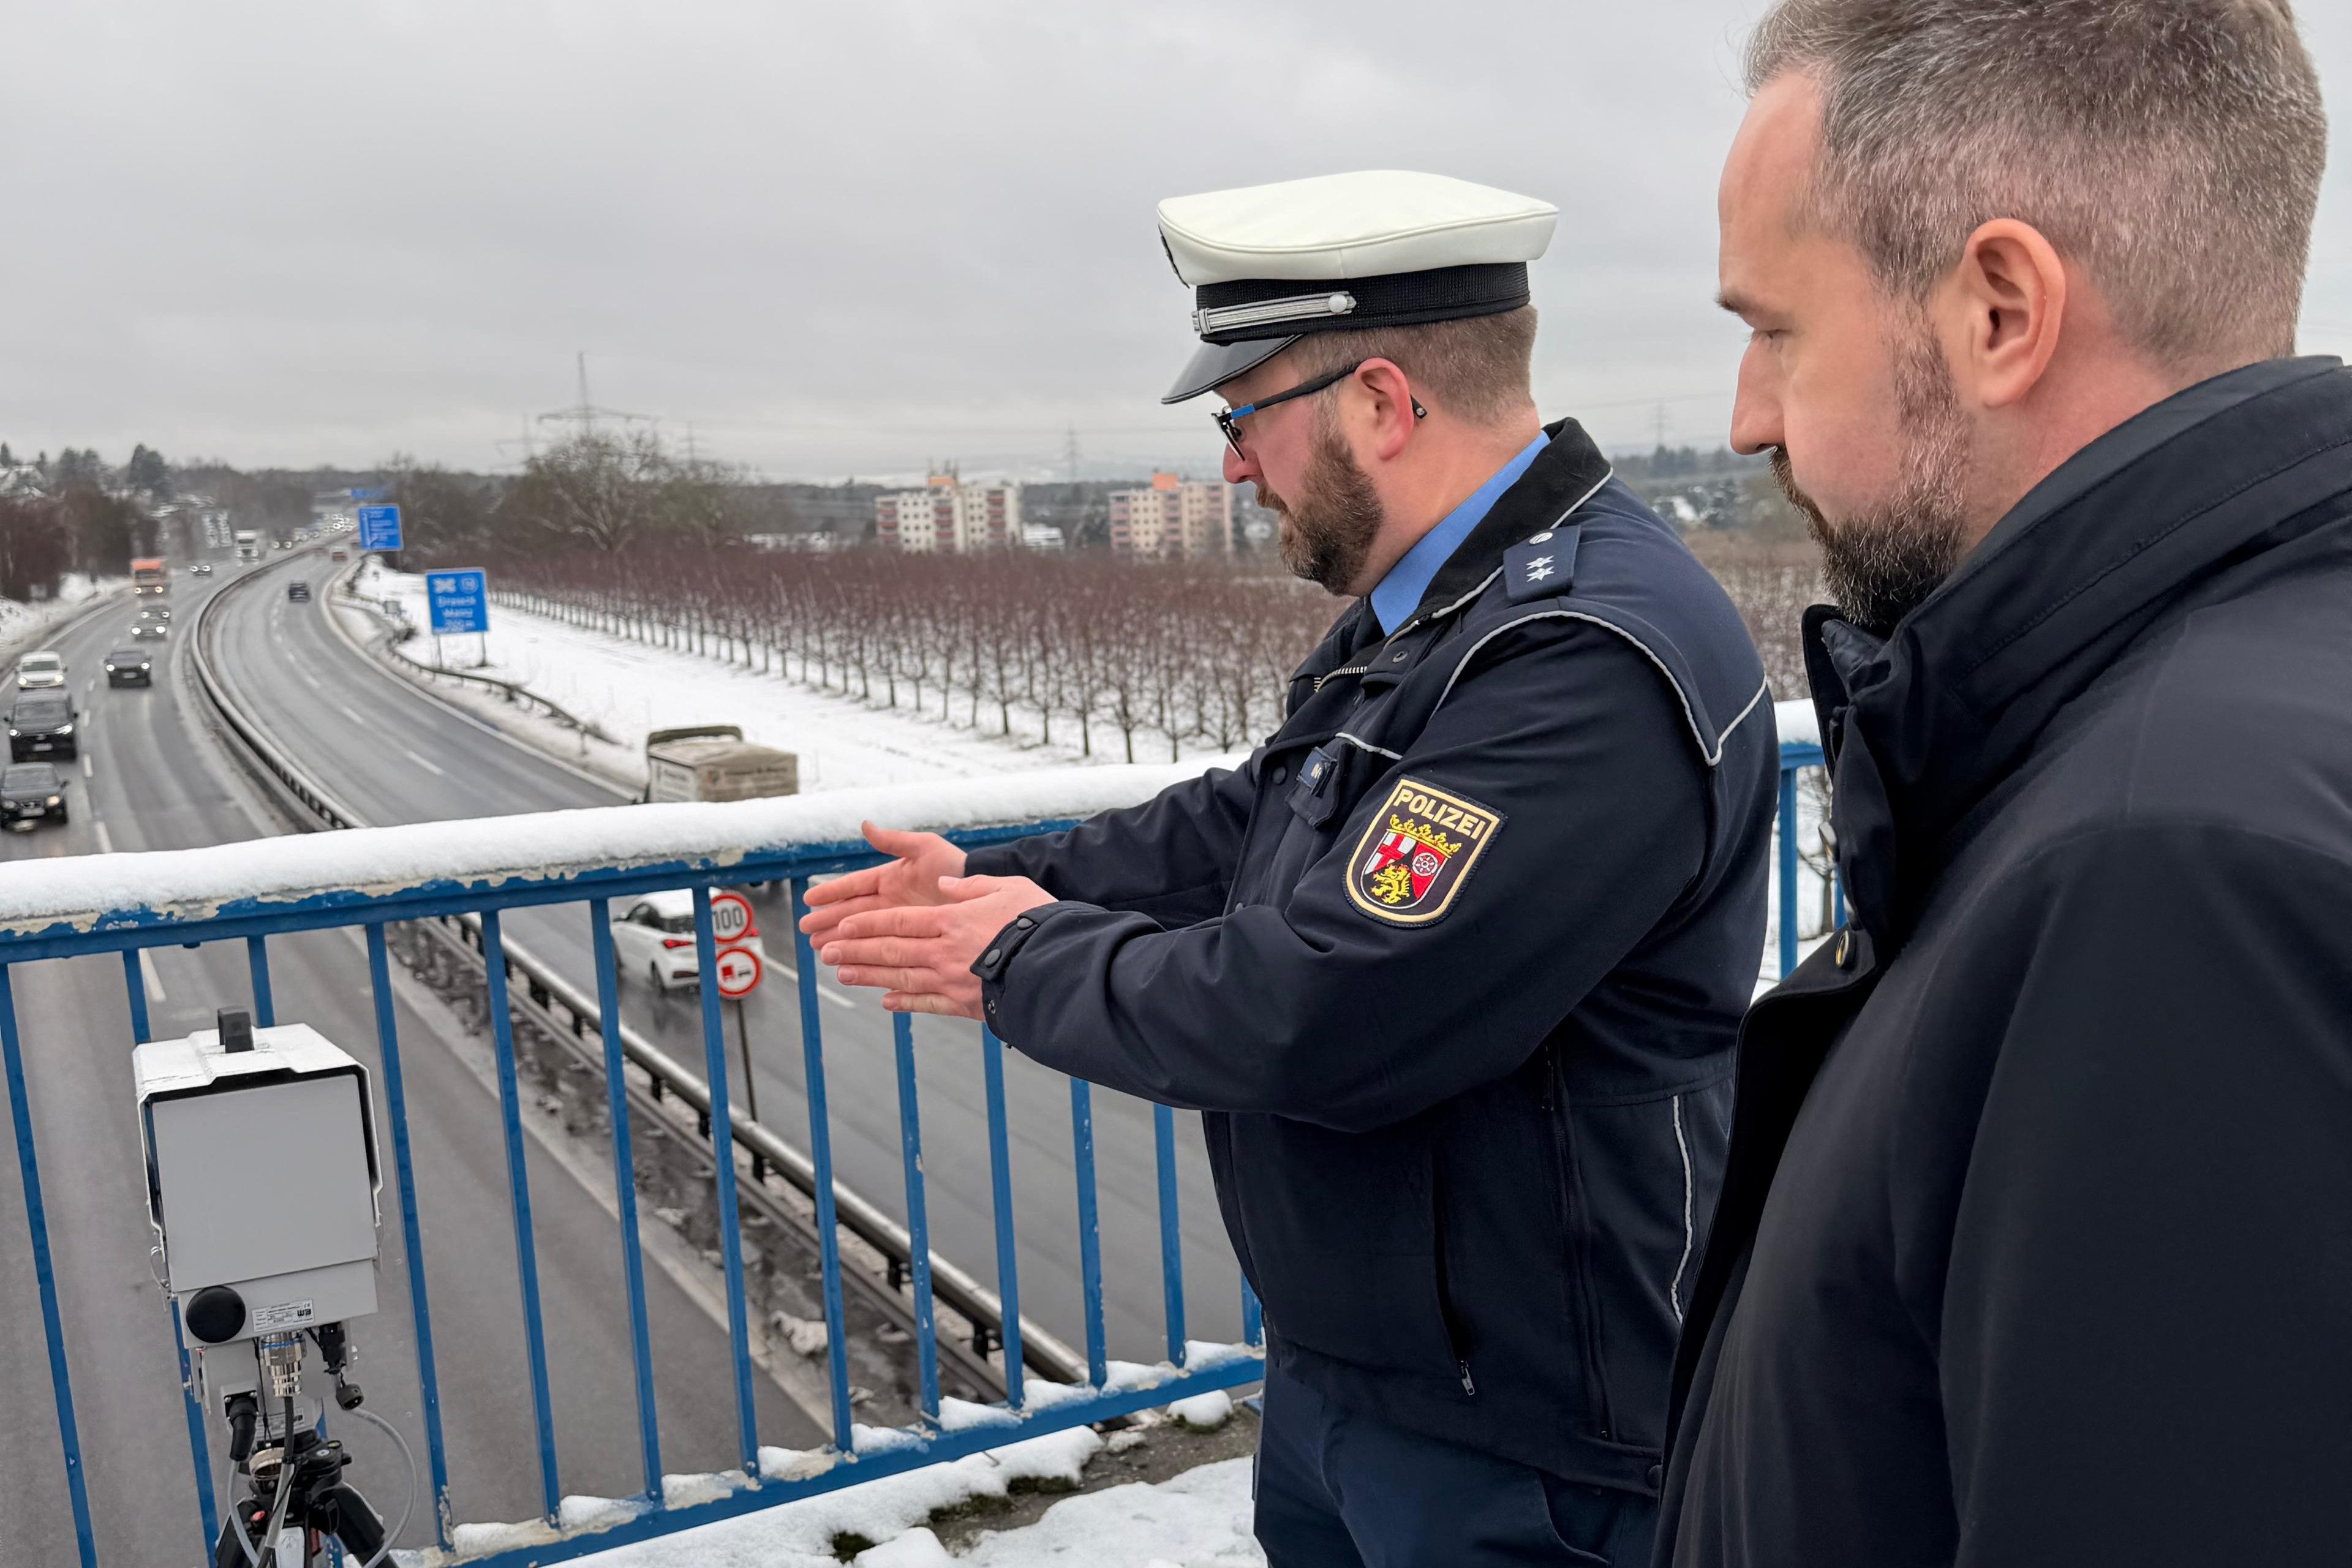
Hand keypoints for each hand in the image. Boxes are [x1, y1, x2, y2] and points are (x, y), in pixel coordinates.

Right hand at [797, 823, 966, 941]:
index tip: (808, 900)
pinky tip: (849, 964)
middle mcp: (890, 902)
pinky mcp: (909, 938)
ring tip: (820, 950)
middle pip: (851, 913)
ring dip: (840, 940)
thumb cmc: (954, 866)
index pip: (853, 887)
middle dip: (828, 922)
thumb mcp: (924, 847)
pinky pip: (881, 948)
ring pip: (862, 932)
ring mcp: (898, 922)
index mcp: (889, 878)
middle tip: (807, 932)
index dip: (831, 893)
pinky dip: (865, 956)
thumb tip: (864, 825)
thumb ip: (894, 840)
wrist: (981, 891)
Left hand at [818, 874, 1055, 1018]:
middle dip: (855, 950)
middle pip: (890, 950)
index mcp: (950, 920)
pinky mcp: (964, 1005)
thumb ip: (972, 887)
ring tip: (843, 973)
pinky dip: (903, 1003)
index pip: (898, 921)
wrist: (1056, 967)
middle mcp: (943, 951)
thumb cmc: (1035, 921)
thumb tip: (947, 886)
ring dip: (869, 976)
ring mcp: (951, 980)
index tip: (841, 927)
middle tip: (826, 951)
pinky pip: (926, 1003)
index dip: (867, 924)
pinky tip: (885, 1002)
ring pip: (900, 978)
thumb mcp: (1007, 888)